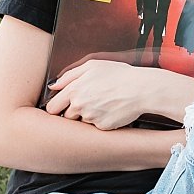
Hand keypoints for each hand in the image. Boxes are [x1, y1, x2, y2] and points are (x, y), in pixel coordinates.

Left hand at [45, 55, 178, 131]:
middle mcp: (79, 105)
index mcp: (74, 89)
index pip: (53, 107)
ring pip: (81, 122)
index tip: (62, 106)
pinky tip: (110, 110)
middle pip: (66, 117)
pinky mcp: (102, 127)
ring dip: (88, 116)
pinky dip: (101, 120)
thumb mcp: (93, 66)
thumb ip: (69, 75)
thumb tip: (53, 86)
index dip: (57, 106)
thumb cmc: (119, 74)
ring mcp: (91, 117)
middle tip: (87, 103)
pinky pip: (96, 126)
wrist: (141, 89)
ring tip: (103, 104)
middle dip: (72, 112)